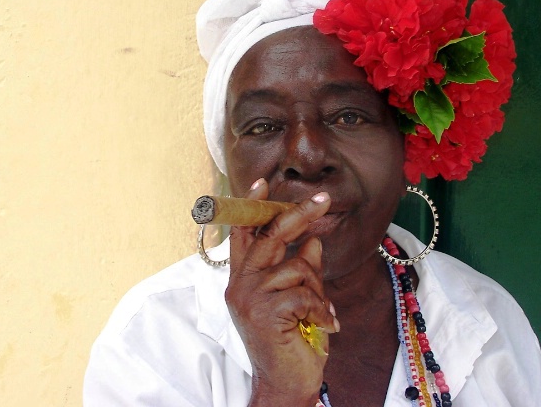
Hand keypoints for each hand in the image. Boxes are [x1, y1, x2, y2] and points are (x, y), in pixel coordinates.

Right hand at [225, 178, 339, 406]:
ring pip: (296, 267)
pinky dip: (323, 309)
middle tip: (323, 199)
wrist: (285, 384)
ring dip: (318, 289)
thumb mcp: (297, 298)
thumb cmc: (292, 340)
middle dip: (299, 215)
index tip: (262, 182)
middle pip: (271, 236)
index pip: (244, 234)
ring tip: (322, 313)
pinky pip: (304, 293)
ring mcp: (249, 298)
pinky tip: (327, 326)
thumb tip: (313, 239)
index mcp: (243, 278)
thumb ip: (299, 267)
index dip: (252, 207)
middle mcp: (240, 284)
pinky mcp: (264, 312)